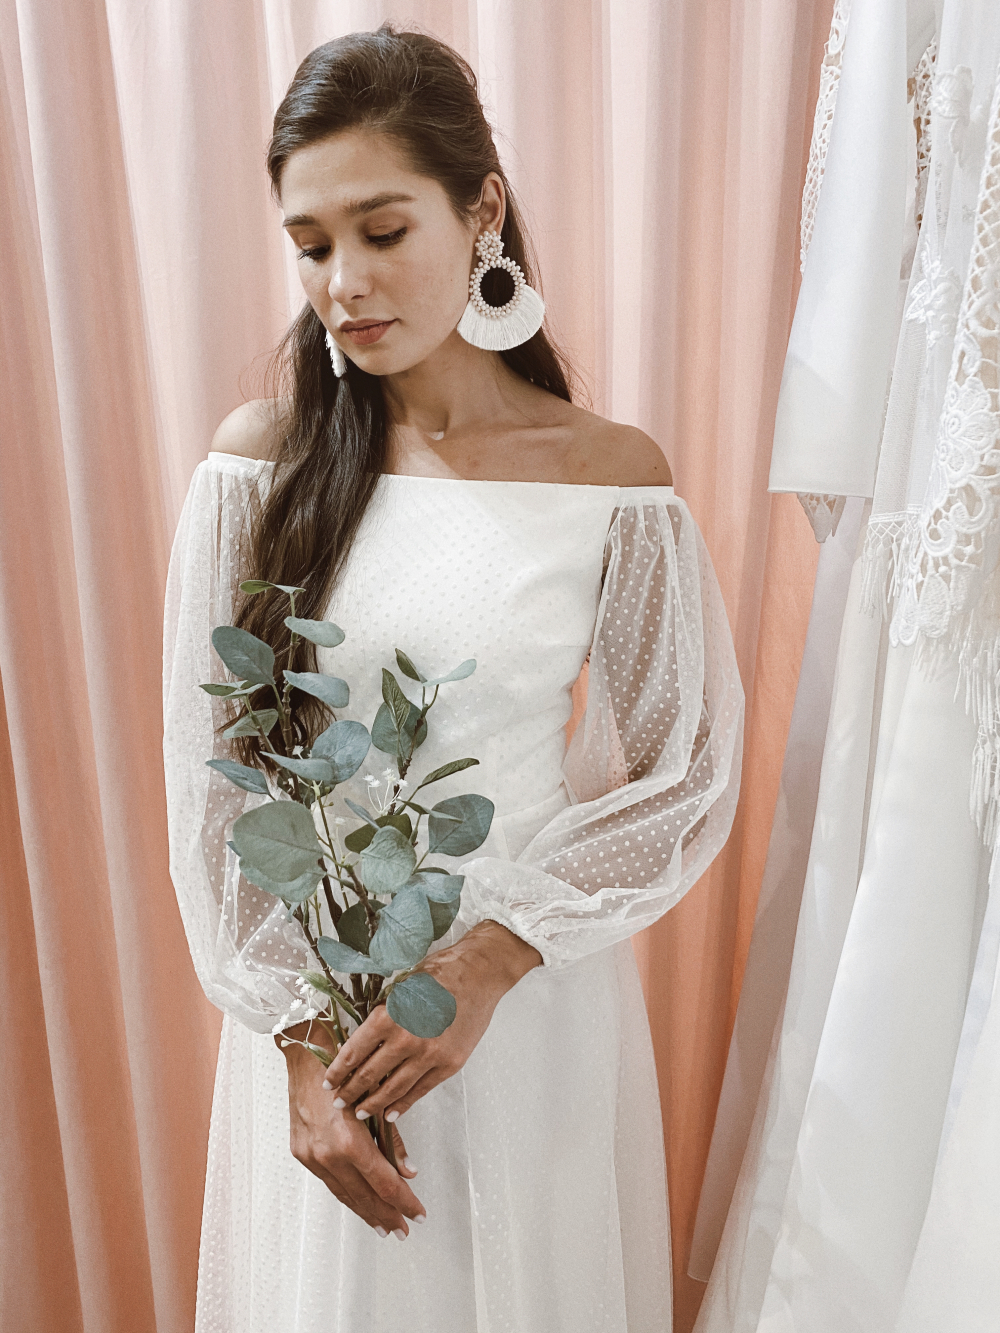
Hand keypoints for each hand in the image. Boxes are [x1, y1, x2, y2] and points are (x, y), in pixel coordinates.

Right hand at [280, 1023, 425, 1237]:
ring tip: (383, 1224)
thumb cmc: (345, 1067)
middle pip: (364, 1196)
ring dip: (365, 1211)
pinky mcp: (301, 1151)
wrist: (305, 1051)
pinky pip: (329, 1181)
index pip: (384, 1184)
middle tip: (403, 1229)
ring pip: (344, 1193)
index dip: (404, 1202)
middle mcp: (327, 1154)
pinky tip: (358, 1200)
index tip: (417, 1214)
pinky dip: (346, 1193)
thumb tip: (408, 1171)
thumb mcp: (376, 1099)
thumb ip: (391, 1139)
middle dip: (386, 1215)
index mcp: (349, 1141)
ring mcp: (311, 1155)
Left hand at [323, 920, 540, 1122]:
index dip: (338, 1071)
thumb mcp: (399, 988)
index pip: (355, 1052)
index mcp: (389, 1016)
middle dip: (351, 1092)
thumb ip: (382, 1016)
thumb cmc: (438, 974)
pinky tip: (391, 1113)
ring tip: (360, 1113)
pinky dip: (403, 1104)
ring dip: (374, 1104)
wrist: (478, 973)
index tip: (329, 1082)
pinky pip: (420, 1090)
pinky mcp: (449, 1064)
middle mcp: (407, 1040)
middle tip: (339, 1103)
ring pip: (394, 1088)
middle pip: (370, 1075)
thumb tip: (362, 1043)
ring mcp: (430, 1055)